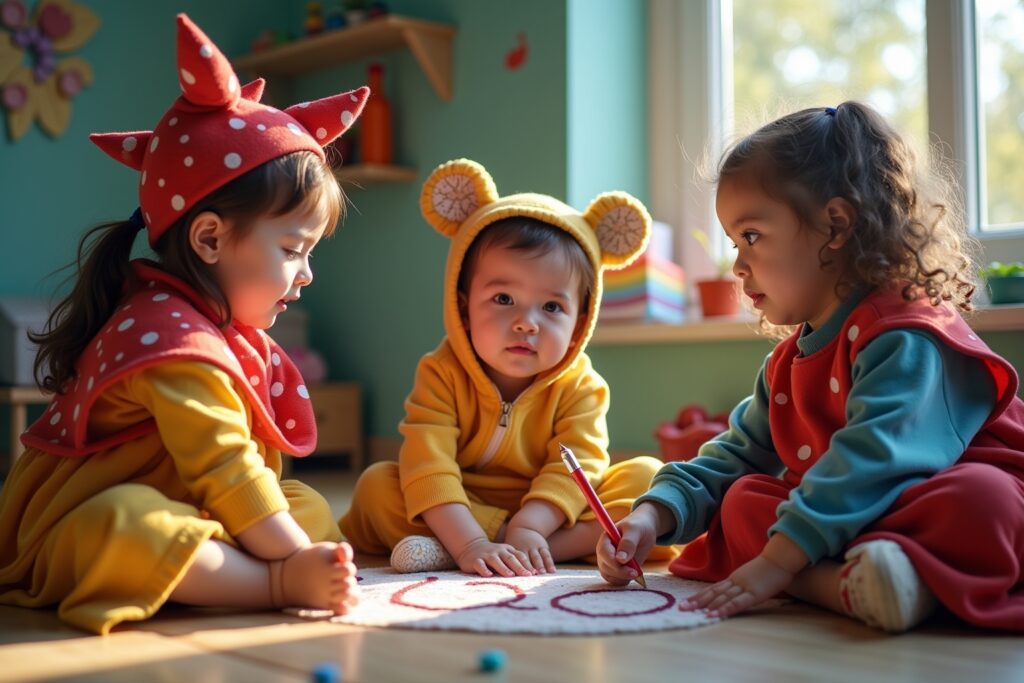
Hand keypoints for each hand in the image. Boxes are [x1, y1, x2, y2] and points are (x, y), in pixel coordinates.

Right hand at [455, 537, 533, 577]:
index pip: (519, 556)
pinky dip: (484, 569)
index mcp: (507, 550)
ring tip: (510, 575)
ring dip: (503, 568)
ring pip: (495, 560)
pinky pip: (480, 564)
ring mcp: (486, 555)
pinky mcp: (476, 560)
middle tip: (527, 575)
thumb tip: (532, 574)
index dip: (527, 564)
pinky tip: (489, 575)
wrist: (471, 546)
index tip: (535, 573)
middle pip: (509, 558)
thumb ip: (515, 563)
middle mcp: (498, 551)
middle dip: (519, 567)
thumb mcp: (504, 556)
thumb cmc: (492, 555)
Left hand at [505, 526, 555, 573]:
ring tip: (542, 573)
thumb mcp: (508, 550)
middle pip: (528, 558)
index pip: (517, 559)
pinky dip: (550, 563)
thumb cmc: (513, 546)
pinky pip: (547, 555)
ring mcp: (535, 546)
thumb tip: (496, 574)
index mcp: (516, 548)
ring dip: (540, 565)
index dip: (519, 566)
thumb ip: (505, 561)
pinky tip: (552, 571)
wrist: (523, 529)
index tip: (520, 575)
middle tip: (532, 575)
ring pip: (538, 556)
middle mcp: (526, 547)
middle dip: (530, 566)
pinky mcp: (543, 546)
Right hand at [595, 504, 659, 585]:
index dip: (612, 560)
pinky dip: (625, 580)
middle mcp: (605, 552)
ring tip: (636, 571)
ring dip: (622, 577)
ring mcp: (610, 562)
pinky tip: (634, 573)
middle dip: (619, 572)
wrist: (645, 530)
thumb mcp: (635, 530)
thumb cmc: (639, 526)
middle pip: (605, 567)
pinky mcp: (618, 570)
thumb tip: (620, 559)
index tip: (625, 563)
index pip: (603, 553)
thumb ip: (628, 543)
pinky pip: (617, 580)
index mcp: (606, 539)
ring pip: (609, 576)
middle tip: (635, 572)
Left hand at [681, 553, 795, 617]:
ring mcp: (743, 587)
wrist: (781, 559)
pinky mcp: (753, 594)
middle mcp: (735, 582)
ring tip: (692, 613)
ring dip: (705, 606)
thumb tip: (735, 589)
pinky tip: (713, 615)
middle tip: (681, 609)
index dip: (699, 596)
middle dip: (696, 602)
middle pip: (712, 593)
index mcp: (734, 578)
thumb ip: (742, 582)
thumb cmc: (769, 569)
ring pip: (720, 598)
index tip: (686, 602)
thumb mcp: (751, 575)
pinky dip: (723, 610)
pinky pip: (736, 603)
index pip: (713, 588)